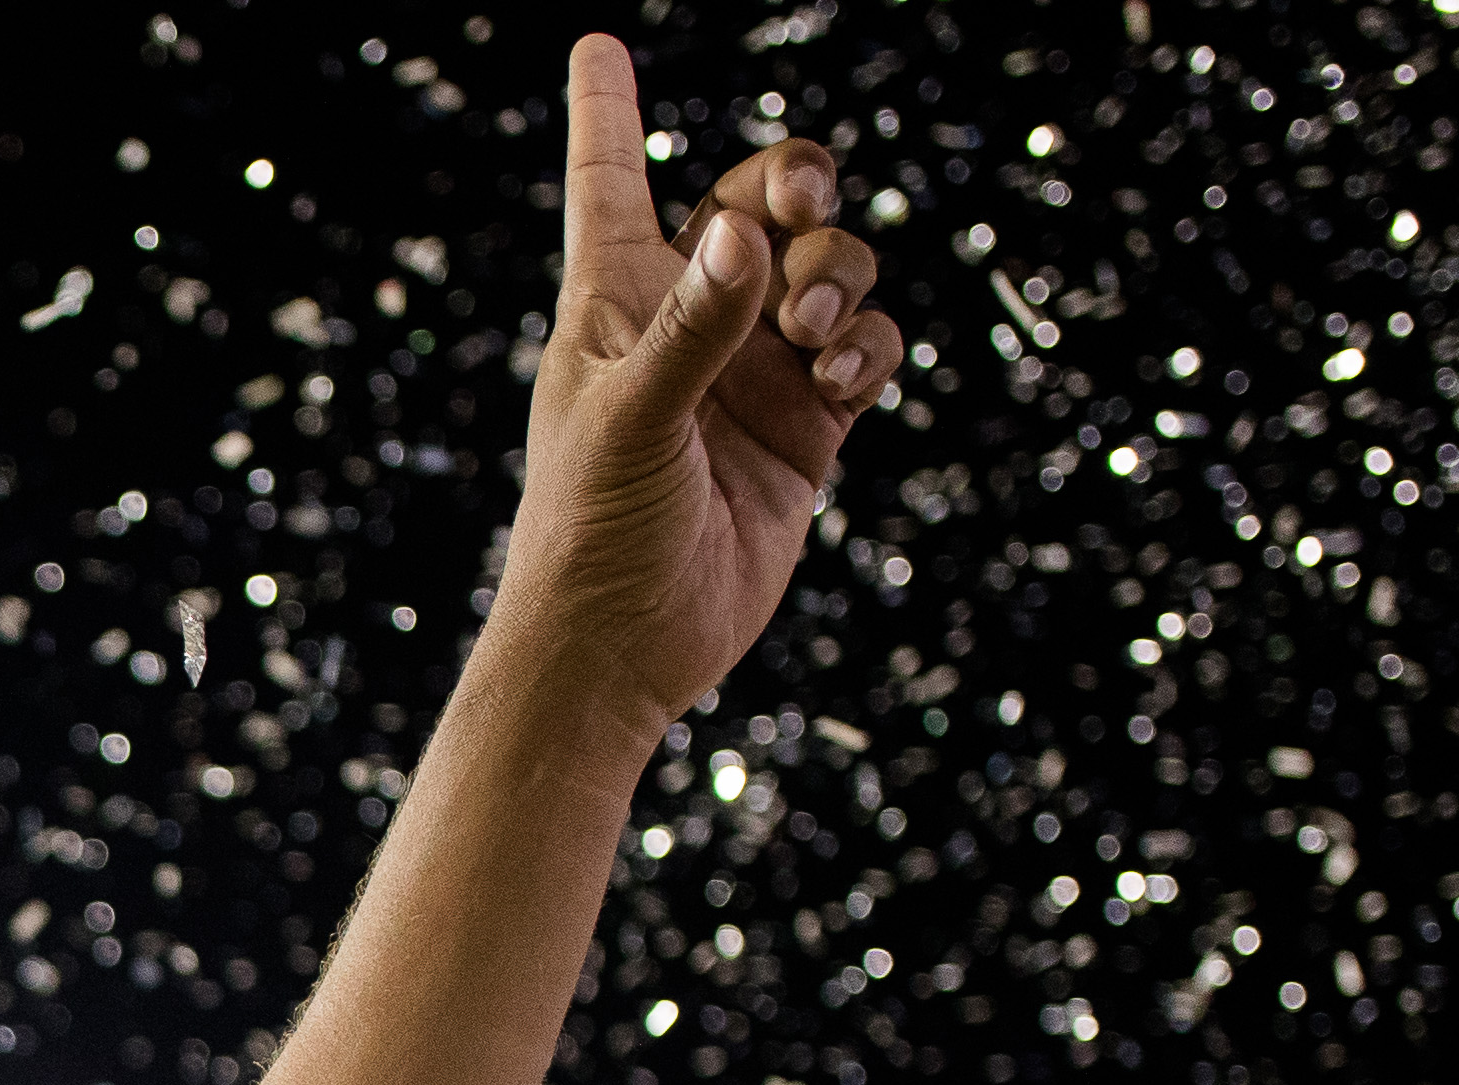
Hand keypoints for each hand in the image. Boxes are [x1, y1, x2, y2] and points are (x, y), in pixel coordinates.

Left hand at [496, 38, 910, 747]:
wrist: (622, 649)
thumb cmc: (589, 532)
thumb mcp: (629, 420)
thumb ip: (690, 327)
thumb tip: (743, 233)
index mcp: (612, 301)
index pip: (608, 181)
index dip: (607, 111)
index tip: (598, 44)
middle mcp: (688, 321)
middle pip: (758, 201)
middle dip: (795, 183)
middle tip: (804, 201)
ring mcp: (753, 371)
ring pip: (827, 269)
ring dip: (839, 273)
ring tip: (813, 332)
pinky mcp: (807, 427)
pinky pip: (863, 348)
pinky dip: (868, 346)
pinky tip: (843, 378)